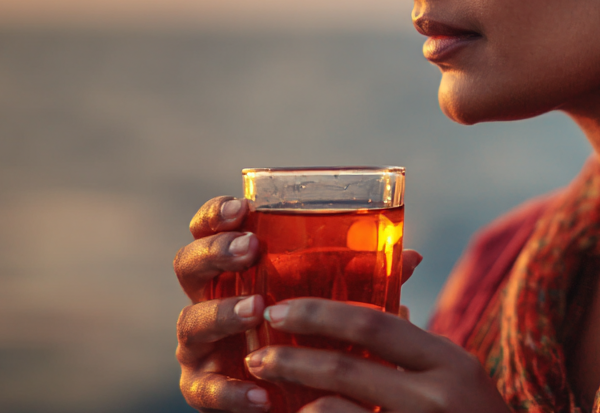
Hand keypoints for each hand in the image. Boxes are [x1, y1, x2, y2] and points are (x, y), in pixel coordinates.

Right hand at [174, 196, 422, 411]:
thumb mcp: (340, 304)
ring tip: (257, 309)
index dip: (217, 214)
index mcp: (234, 269)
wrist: (307, 396)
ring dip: (222, 312)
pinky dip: (229, 390)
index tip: (242, 206)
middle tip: (250, 250)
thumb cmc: (316, 337)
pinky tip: (259, 391)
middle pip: (188, 265)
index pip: (209, 230)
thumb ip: (366, 281)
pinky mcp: (203, 387)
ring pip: (191, 322)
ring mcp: (200, 345)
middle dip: (215, 252)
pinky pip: (203, 389)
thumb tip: (411, 256)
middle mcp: (209, 299)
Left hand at [243, 298, 510, 412]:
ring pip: (332, 412)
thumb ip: (416, 348)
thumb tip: (375, 305)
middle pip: (345, 368)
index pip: (374, 323)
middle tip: (259, 352)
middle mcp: (436, 398)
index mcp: (450, 363)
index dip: (320, 314)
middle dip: (292, 357)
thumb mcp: (458, 378)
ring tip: (268, 390)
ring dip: (294, 400)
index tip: (282, 310)